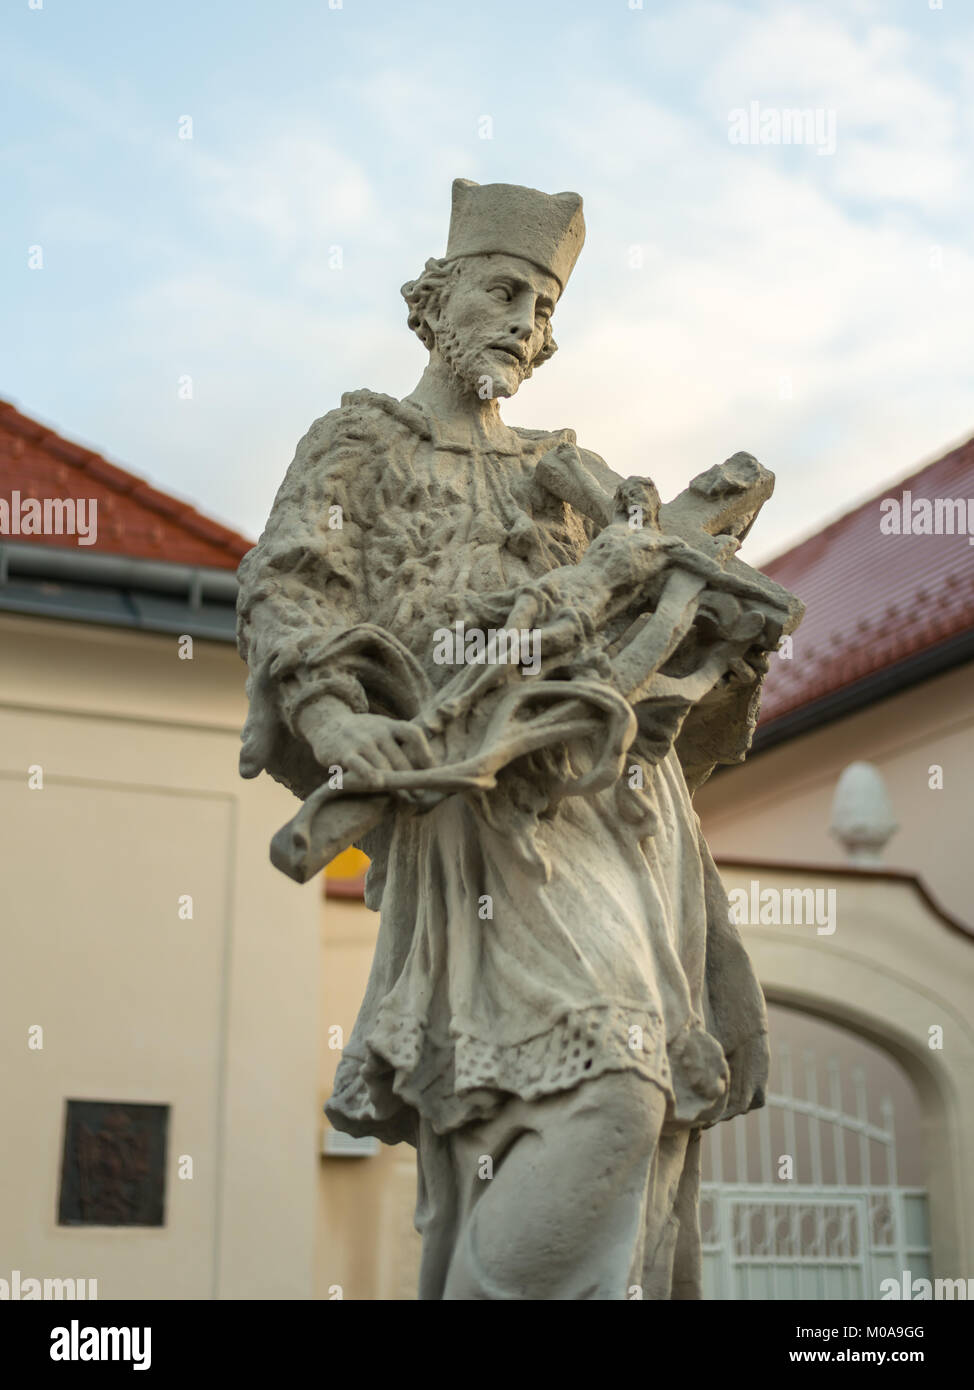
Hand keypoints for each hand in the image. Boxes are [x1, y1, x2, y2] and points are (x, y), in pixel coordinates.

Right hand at [298, 701, 432, 788]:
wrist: (327, 724)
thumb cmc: (362, 734)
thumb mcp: (382, 729)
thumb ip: (400, 743)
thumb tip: (428, 766)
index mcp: (389, 725)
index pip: (413, 733)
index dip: (425, 752)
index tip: (433, 771)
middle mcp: (377, 730)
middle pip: (399, 754)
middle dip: (411, 776)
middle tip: (420, 794)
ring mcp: (360, 740)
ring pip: (382, 763)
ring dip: (395, 782)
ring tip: (405, 798)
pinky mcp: (344, 752)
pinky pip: (358, 764)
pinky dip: (368, 773)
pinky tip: (377, 785)